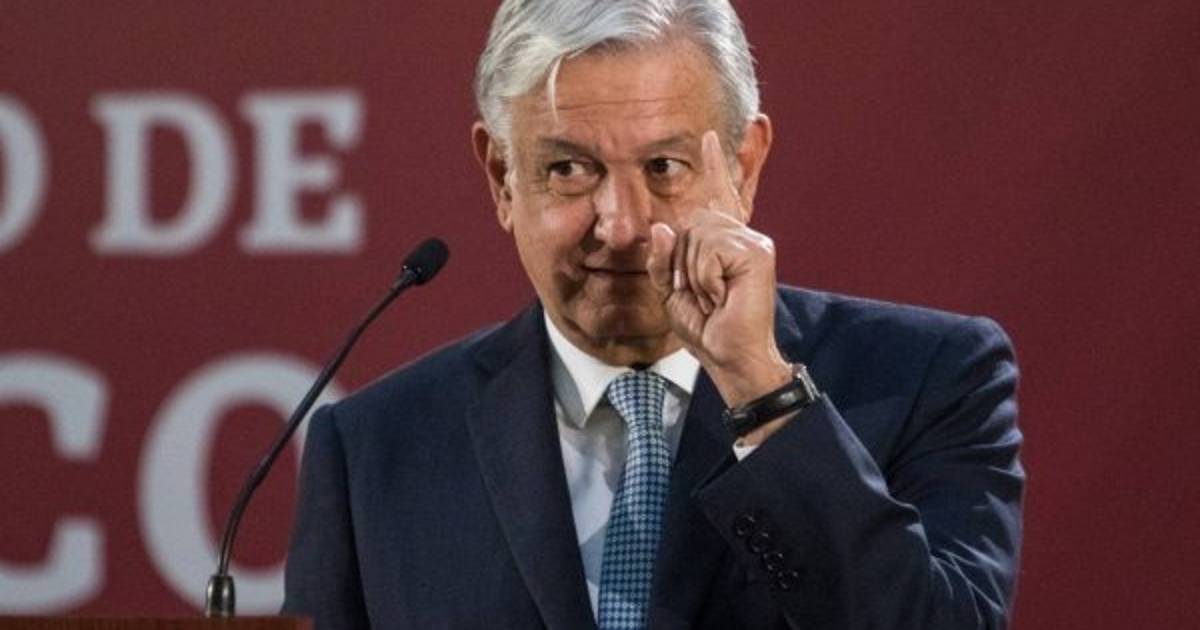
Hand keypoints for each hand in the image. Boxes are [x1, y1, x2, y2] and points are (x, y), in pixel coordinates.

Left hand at [646, 130, 791, 411]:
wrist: (730, 356)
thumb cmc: (706, 327)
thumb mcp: (671, 290)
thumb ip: (664, 257)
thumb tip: (663, 227)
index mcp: (724, 243)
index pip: (716, 197)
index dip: (714, 165)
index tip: (709, 137)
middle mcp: (742, 235)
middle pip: (691, 221)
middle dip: (682, 262)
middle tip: (702, 295)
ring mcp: (753, 241)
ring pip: (697, 234)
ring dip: (694, 273)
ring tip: (713, 297)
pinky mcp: (757, 251)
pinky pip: (708, 249)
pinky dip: (705, 277)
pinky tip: (722, 294)